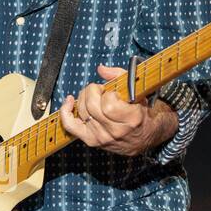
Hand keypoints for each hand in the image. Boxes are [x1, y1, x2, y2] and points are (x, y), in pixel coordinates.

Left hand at [58, 64, 176, 156]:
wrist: (145, 136)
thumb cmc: (141, 112)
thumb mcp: (138, 91)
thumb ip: (120, 76)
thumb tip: (101, 69)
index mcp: (131, 119)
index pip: (109, 104)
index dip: (108, 93)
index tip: (113, 92)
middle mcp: (116, 131)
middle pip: (92, 107)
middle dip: (93, 91)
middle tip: (100, 90)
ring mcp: (102, 137)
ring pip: (82, 112)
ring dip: (84, 98)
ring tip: (93, 97)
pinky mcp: (91, 141)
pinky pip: (70, 126)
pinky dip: (66, 111)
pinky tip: (70, 101)